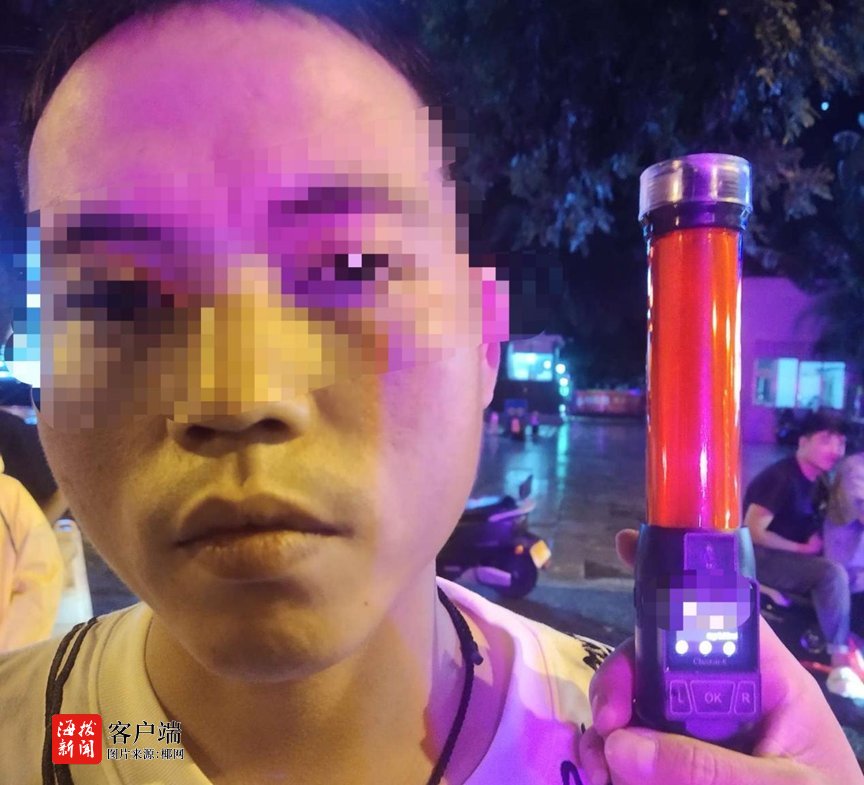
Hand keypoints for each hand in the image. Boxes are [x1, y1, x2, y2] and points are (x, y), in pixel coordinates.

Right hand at [576, 528, 862, 784]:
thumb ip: (710, 767)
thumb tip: (621, 744)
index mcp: (765, 680)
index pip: (718, 613)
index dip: (673, 577)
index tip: (625, 547)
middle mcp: (724, 697)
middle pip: (658, 659)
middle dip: (621, 680)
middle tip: (606, 721)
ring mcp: (697, 733)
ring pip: (636, 706)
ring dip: (607, 729)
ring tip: (598, 768)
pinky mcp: (677, 767)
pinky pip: (633, 752)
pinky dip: (609, 761)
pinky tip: (602, 776)